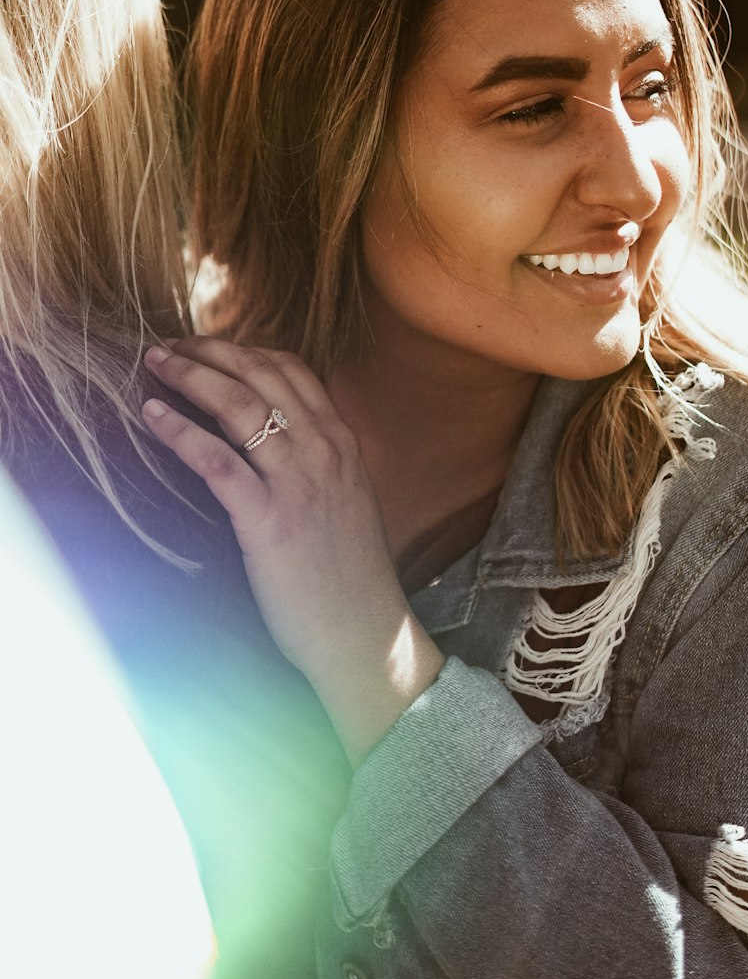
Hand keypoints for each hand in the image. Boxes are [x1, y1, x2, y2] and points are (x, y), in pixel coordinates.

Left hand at [142, 338, 443, 763]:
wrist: (363, 633)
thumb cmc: (349, 576)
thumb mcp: (347, 499)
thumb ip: (320, 462)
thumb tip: (278, 440)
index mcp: (341, 443)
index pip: (293, 371)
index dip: (245, 350)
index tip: (208, 346)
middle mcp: (323, 451)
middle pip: (261, 376)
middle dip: (210, 351)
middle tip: (169, 346)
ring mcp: (297, 483)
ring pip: (239, 406)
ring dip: (191, 377)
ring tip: (156, 365)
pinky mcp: (269, 520)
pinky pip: (218, 460)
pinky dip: (181, 431)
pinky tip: (153, 415)